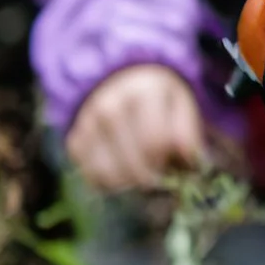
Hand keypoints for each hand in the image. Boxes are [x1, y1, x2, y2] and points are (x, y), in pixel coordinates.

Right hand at [67, 64, 209, 191]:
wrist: (118, 80)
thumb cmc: (157, 98)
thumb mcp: (180, 104)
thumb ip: (187, 131)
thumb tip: (189, 158)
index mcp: (143, 91)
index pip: (155, 143)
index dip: (168, 161)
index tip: (175, 163)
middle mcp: (110, 106)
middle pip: (134, 165)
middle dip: (152, 178)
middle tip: (160, 176)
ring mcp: (88, 125)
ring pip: (111, 176)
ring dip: (131, 184)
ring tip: (142, 172)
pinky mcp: (75, 141)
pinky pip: (93, 178)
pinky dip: (110, 183)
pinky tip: (123, 168)